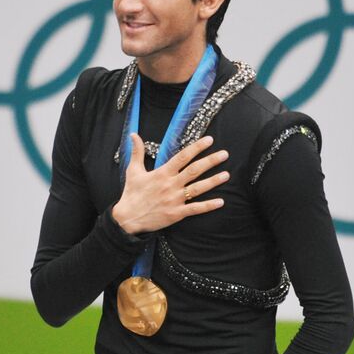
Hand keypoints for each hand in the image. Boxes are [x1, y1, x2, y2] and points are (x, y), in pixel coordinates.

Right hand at [111, 135, 228, 233]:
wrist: (127, 218)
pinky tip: (220, 202)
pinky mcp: (176, 213)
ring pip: (198, 188)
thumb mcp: (133, 170)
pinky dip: (208, 206)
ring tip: (226, 175)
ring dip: (213, 181)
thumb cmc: (131, 194)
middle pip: (194, 170)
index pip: (182, 157)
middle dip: (210, 161)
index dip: (196, 147)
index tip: (209, 140)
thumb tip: (134, 135)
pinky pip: (195, 209)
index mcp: (162, 173)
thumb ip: (137, 152)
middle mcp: (170, 185)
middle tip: (225, 154)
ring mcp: (174, 199)